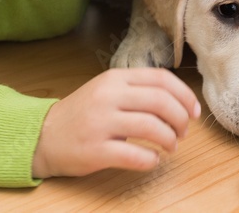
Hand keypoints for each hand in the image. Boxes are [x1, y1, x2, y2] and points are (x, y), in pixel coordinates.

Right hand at [31, 68, 200, 177]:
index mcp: (115, 78)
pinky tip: (152, 160)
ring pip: (151, 127)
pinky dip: (151, 160)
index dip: (185, 95)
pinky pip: (134, 155)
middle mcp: (108, 96)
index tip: (194, 111)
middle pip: (161, 102)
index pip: (161, 79)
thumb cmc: (83, 113)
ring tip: (171, 146)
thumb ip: (138, 90)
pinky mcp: (95, 150)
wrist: (44, 135)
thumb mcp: (108, 90)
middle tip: (184, 132)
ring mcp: (101, 123)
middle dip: (181, 119)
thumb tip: (179, 101)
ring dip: (169, 139)